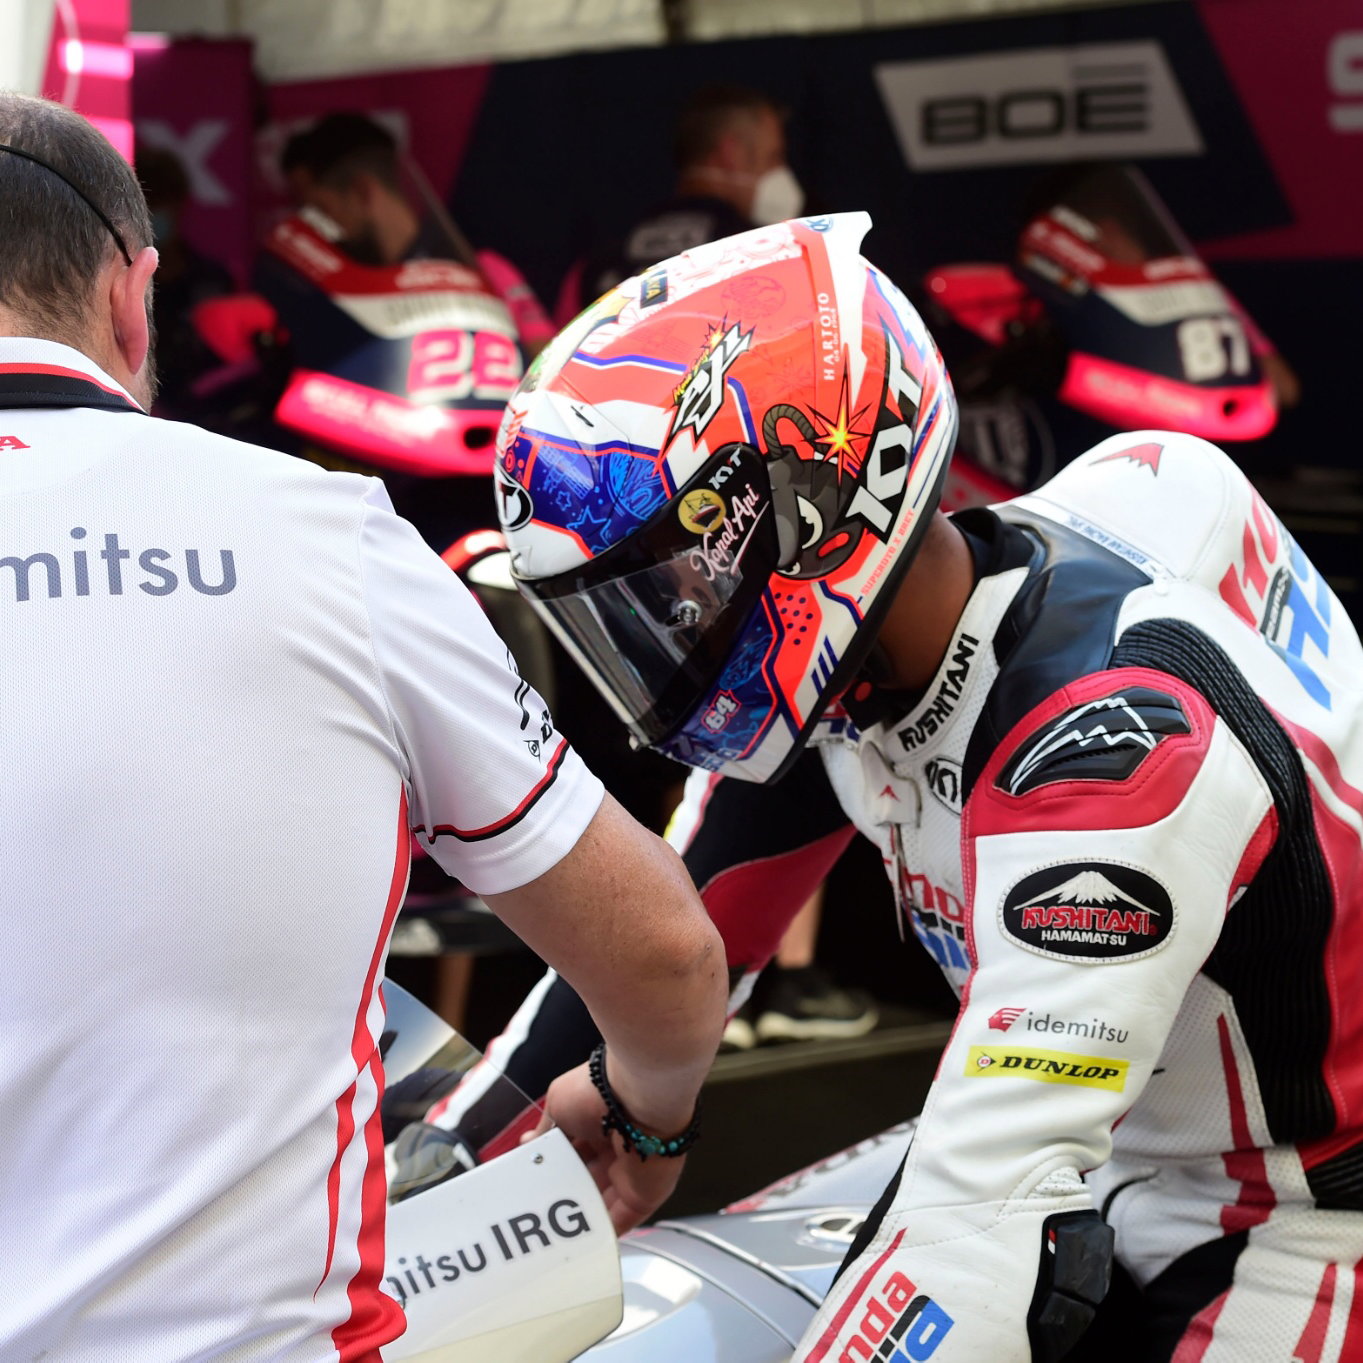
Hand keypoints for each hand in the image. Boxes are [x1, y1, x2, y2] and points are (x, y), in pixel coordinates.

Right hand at [529, 1061, 687, 1232]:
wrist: (637, 1099)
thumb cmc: (598, 1092)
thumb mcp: (559, 1103)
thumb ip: (546, 1130)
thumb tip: (529, 1144)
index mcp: (599, 1124)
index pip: (574, 1152)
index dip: (554, 1166)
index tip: (532, 1180)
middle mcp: (616, 1150)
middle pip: (585, 1181)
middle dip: (563, 1194)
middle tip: (536, 1208)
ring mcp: (630, 1175)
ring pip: (599, 1205)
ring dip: (577, 1218)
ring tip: (547, 1231)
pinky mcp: (642, 1197)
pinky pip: (619, 1222)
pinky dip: (599, 1233)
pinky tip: (575, 1240)